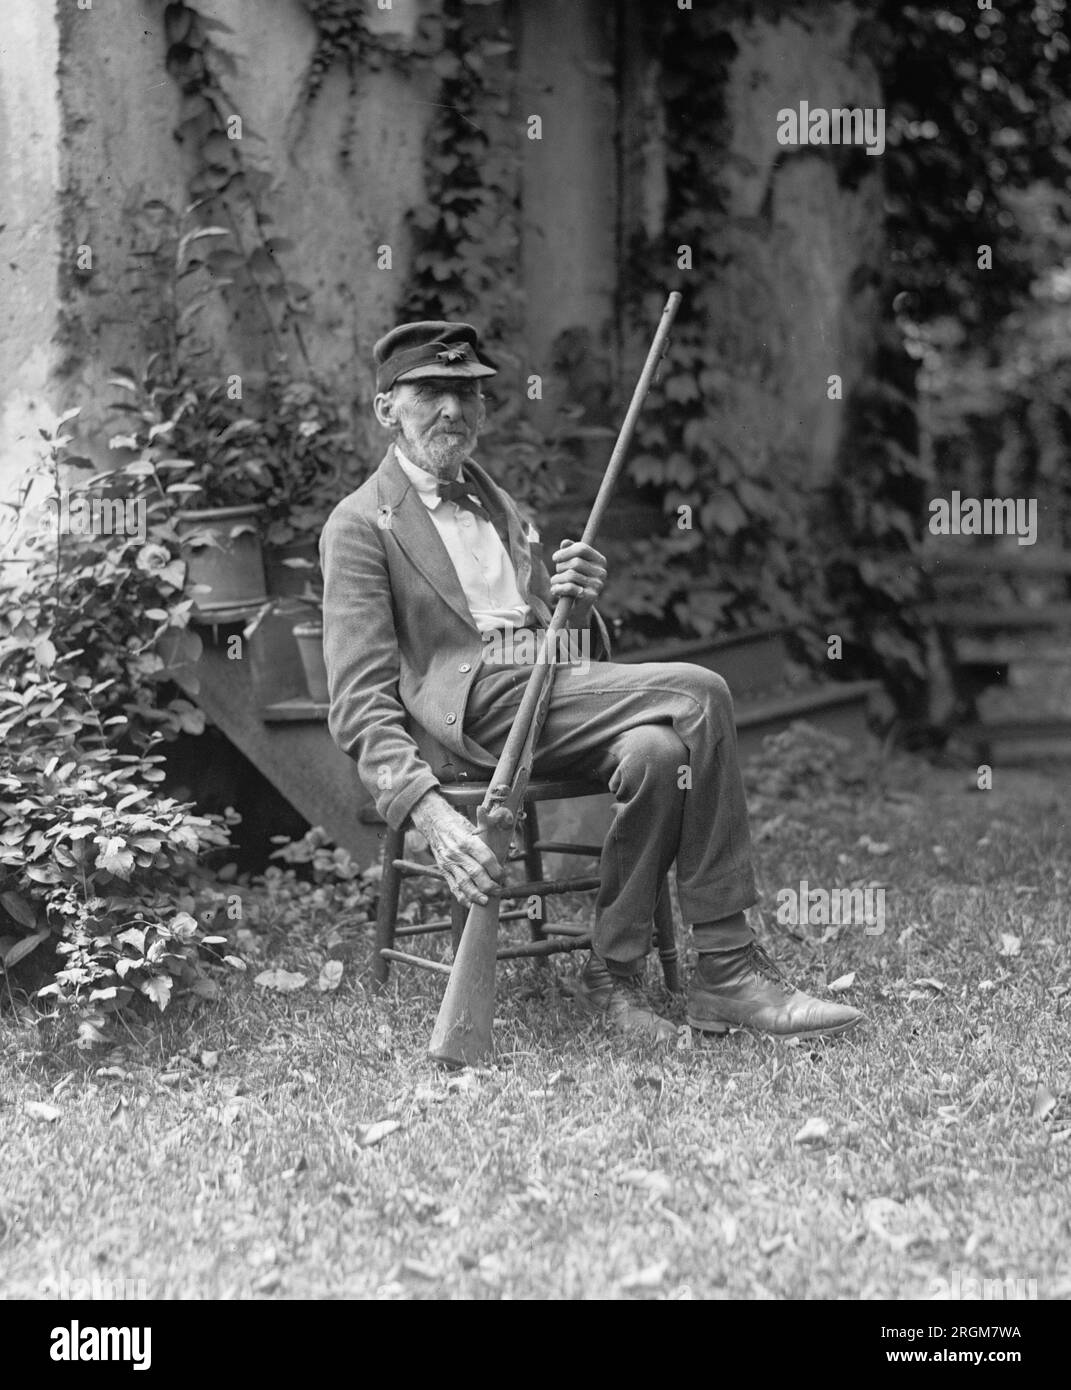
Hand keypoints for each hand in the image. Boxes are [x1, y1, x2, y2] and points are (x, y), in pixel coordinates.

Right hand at [411, 792, 503, 906]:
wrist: (434, 823)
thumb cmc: (458, 825)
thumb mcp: (473, 826)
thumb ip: (490, 835)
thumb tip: (511, 841)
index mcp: (467, 840)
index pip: (485, 857)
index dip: (496, 869)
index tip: (503, 875)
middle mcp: (456, 853)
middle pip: (475, 873)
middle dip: (489, 885)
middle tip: (499, 890)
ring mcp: (448, 863)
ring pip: (463, 883)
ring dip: (476, 895)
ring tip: (486, 902)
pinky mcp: (443, 871)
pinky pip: (453, 887)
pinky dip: (463, 897)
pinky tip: (471, 904)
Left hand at [550, 538, 606, 621]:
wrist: (577, 608)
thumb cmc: (574, 582)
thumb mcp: (571, 565)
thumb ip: (569, 552)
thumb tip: (565, 543)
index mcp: (599, 560)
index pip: (581, 548)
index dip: (565, 551)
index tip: (555, 558)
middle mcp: (602, 572)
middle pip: (575, 562)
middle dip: (560, 567)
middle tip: (557, 573)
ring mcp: (598, 585)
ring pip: (570, 575)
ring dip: (557, 579)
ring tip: (555, 582)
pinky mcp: (591, 596)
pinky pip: (570, 587)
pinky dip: (558, 588)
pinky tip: (555, 590)